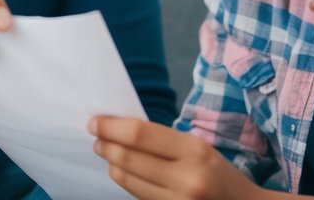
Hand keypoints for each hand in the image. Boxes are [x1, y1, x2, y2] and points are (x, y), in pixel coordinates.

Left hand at [89, 116, 267, 199]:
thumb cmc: (219, 174)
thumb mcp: (199, 148)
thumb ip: (164, 141)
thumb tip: (122, 128)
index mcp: (195, 151)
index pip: (140, 135)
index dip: (111, 126)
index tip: (95, 121)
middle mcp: (186, 178)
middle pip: (128, 158)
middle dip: (105, 145)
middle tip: (96, 138)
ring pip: (127, 180)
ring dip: (112, 164)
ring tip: (108, 154)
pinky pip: (137, 196)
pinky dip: (126, 181)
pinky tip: (124, 172)